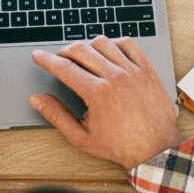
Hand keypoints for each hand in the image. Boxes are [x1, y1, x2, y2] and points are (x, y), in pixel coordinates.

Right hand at [30, 36, 180, 168]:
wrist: (156, 150)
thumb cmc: (121, 146)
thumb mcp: (82, 137)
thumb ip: (57, 116)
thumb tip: (38, 100)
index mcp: (98, 93)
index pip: (64, 67)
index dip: (47, 59)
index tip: (38, 55)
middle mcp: (115, 77)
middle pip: (81, 50)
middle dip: (64, 51)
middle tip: (59, 58)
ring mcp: (133, 71)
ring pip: (103, 42)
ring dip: (88, 45)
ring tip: (82, 55)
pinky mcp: (147, 70)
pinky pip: (128, 44)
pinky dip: (114, 43)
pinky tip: (108, 50)